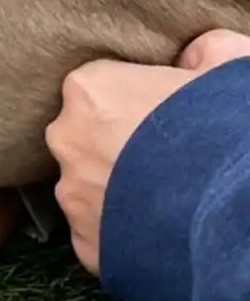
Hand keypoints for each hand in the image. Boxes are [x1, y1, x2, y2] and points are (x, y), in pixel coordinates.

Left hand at [46, 32, 249, 273]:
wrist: (238, 214)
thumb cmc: (225, 128)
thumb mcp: (227, 60)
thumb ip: (199, 51)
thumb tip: (189, 59)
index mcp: (89, 89)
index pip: (98, 85)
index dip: (133, 98)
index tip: (162, 111)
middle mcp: (67, 142)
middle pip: (84, 137)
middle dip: (115, 144)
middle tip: (165, 156)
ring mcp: (74, 200)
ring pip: (88, 188)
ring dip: (117, 190)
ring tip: (167, 196)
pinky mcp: (89, 250)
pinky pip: (100, 234)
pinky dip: (123, 233)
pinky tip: (160, 229)